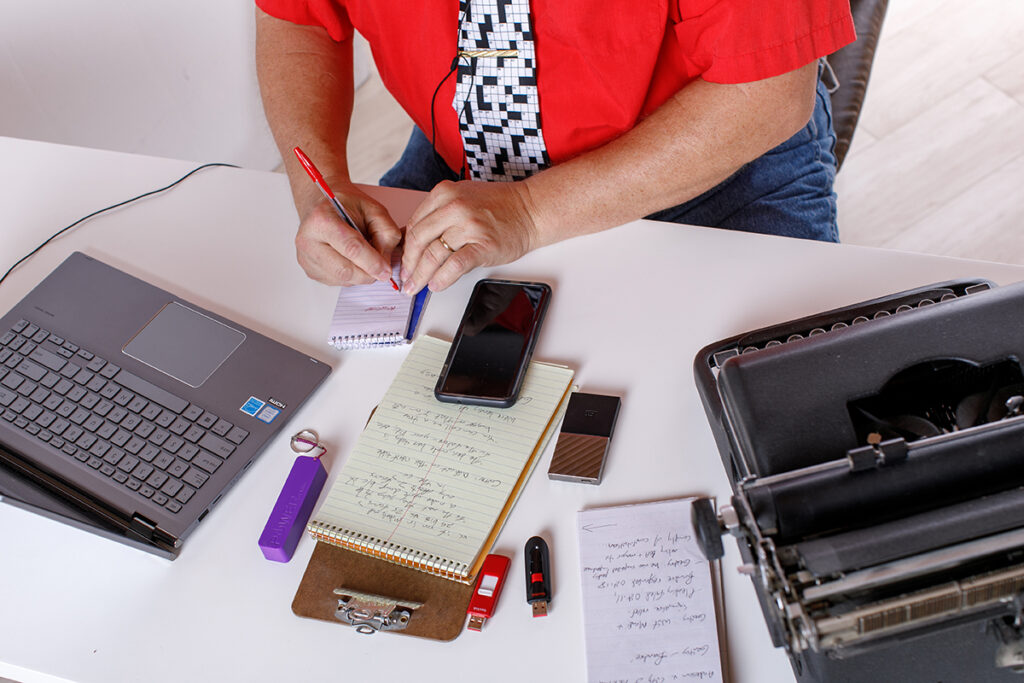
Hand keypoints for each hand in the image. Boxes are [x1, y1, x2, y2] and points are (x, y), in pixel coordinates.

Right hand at [294, 186, 401, 285]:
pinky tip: (351, 260)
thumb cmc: (345, 206)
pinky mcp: (310, 271)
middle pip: (345, 271)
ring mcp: (306, 259)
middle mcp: (309, 241)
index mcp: (322, 220)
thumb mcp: (373, 208)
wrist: (321, 206)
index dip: (373, 263)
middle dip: (368, 273)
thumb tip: (385, 263)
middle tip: (379, 265)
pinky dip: (351, 276)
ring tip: (363, 256)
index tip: (386, 271)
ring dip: (360, 274)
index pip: (351, 248)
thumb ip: (385, 232)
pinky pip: (338, 282)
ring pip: (343, 280)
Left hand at [400, 180, 538, 293]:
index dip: (405, 249)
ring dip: (422, 275)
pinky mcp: (483, 245)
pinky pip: (455, 265)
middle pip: (419, 240)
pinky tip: (437, 284)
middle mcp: (454, 207)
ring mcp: (469, 226)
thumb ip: (437, 215)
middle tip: (407, 279)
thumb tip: (413, 241)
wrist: (529, 210)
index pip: (414, 225)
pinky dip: (443, 278)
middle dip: (409, 265)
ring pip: (434, 254)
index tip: (402, 262)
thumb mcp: (461, 198)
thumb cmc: (498, 206)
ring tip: (417, 286)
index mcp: (444, 193)